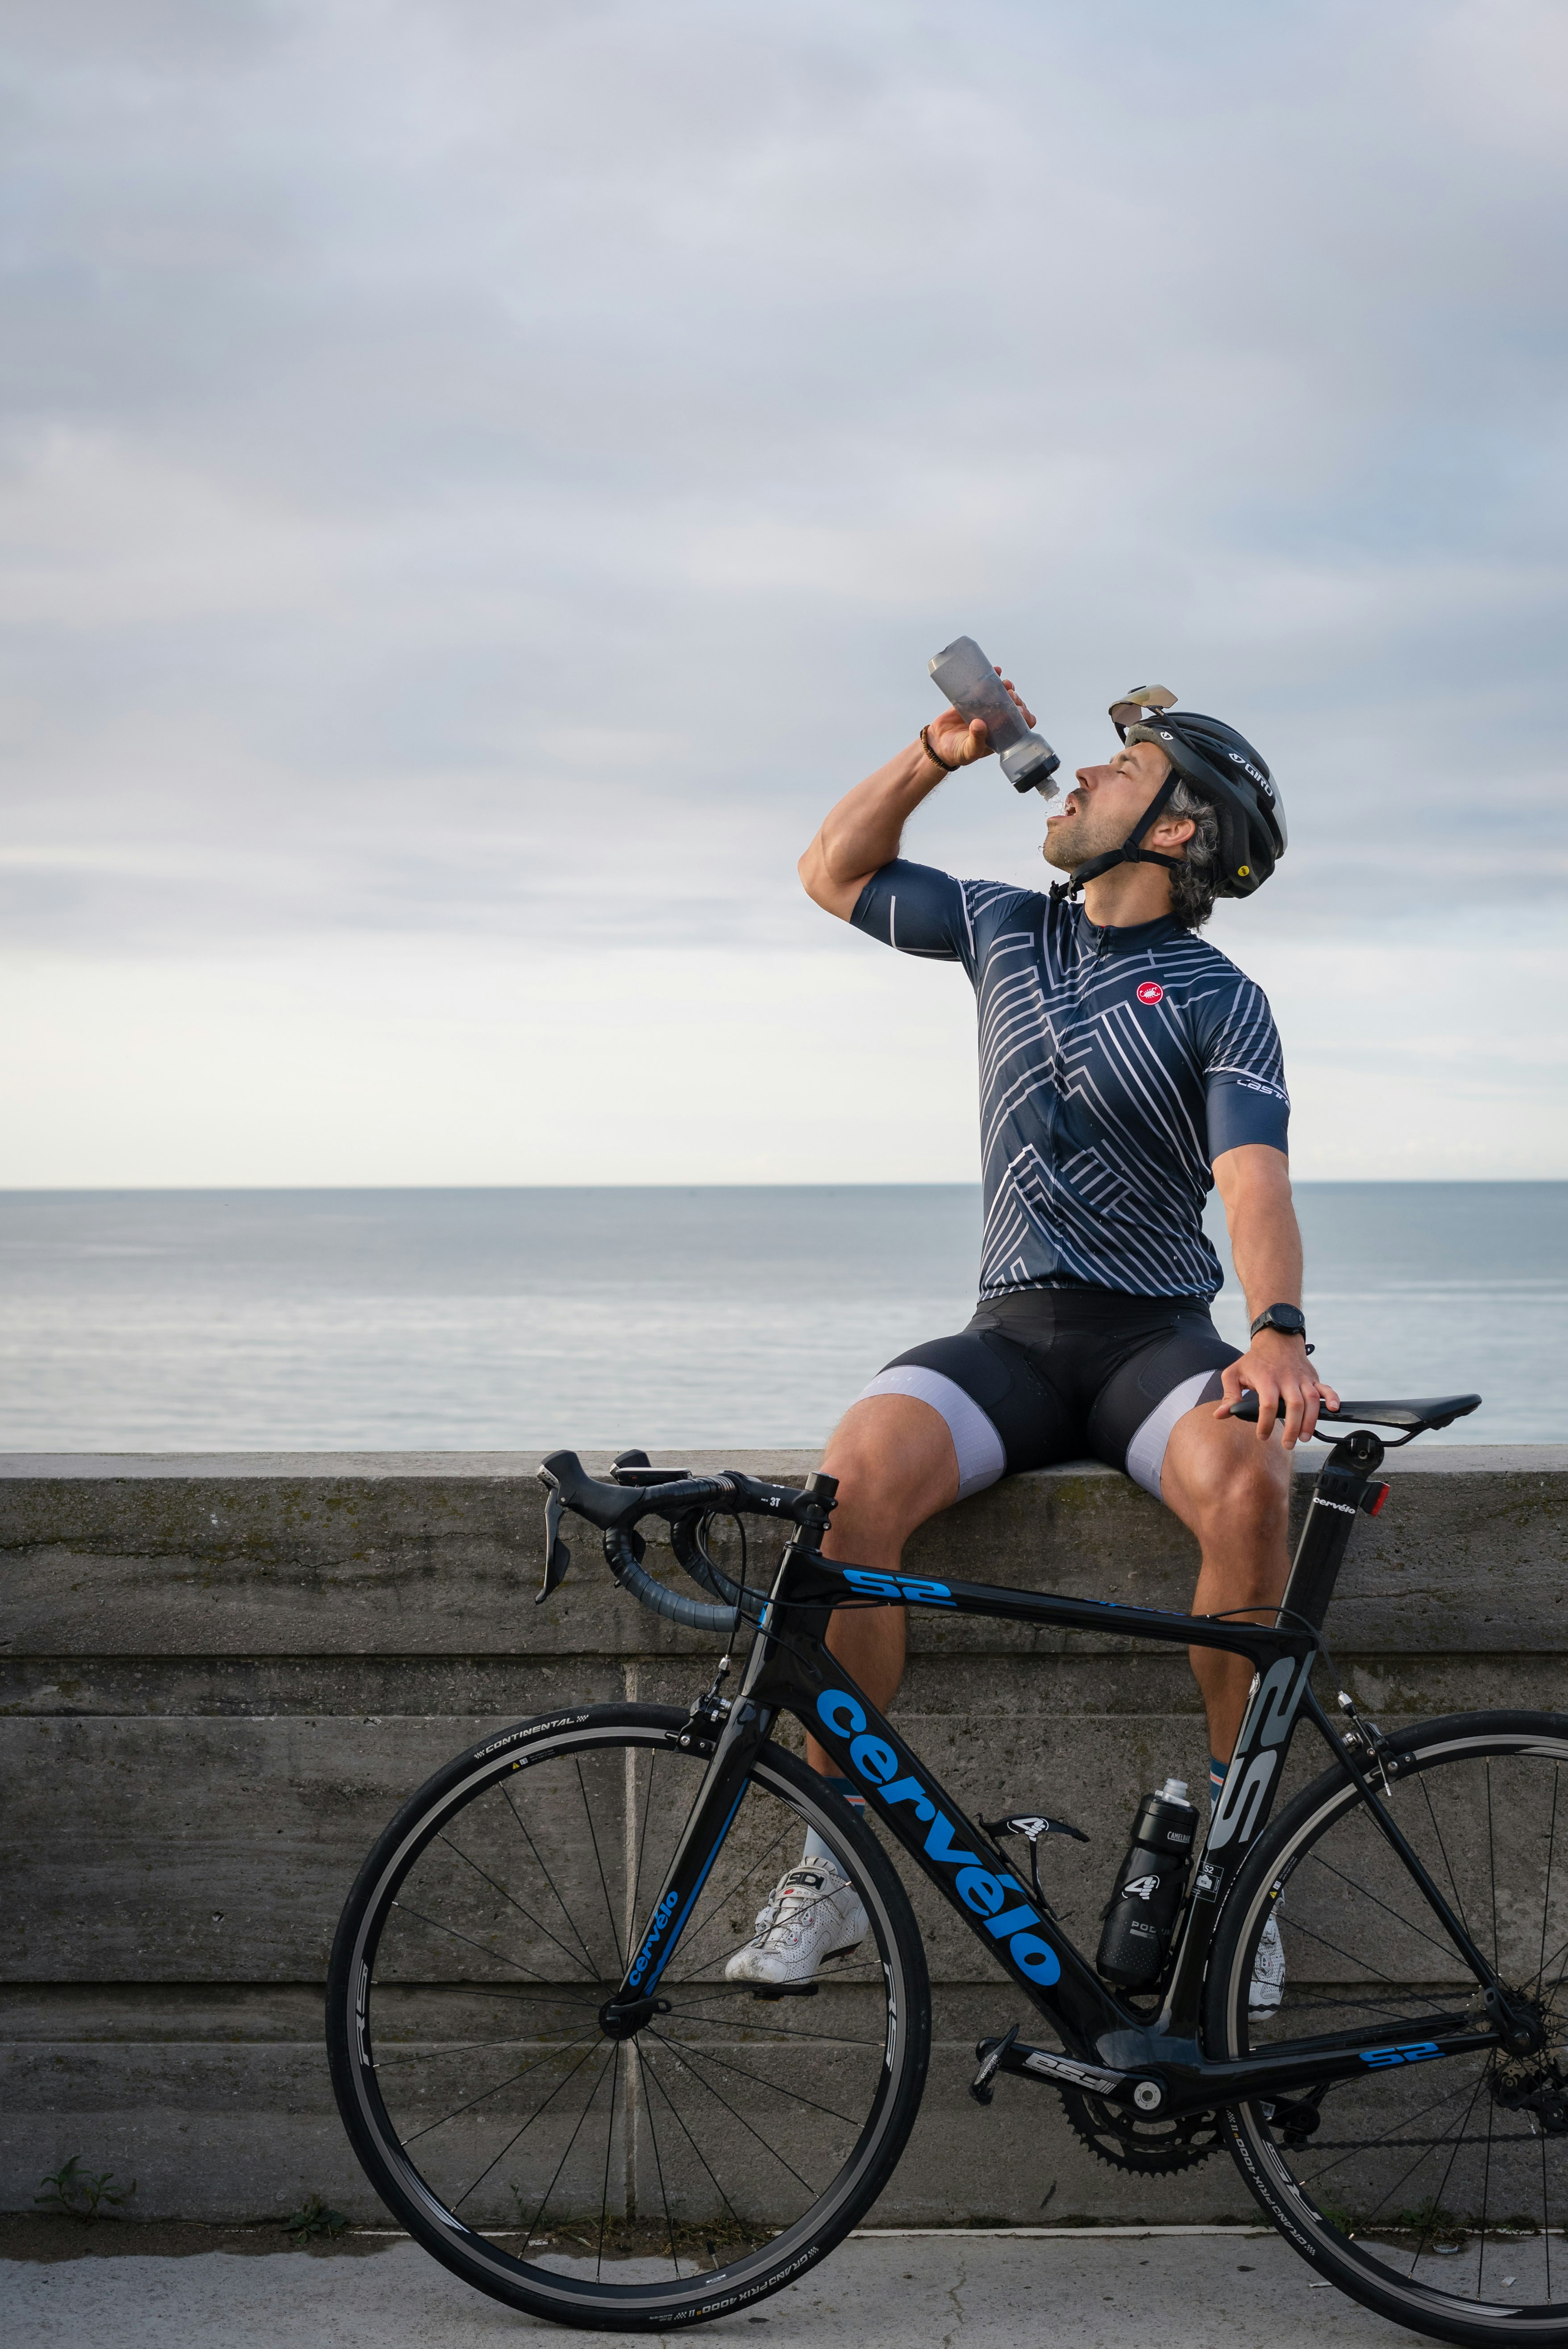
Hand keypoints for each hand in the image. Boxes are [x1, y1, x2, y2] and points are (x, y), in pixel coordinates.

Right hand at [926, 672, 1035, 769]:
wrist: (938, 744)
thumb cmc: (956, 753)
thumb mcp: (968, 751)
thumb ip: (976, 740)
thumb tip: (981, 724)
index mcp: (1001, 734)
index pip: (1020, 724)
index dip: (1024, 716)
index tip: (1018, 710)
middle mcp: (996, 720)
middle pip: (1014, 707)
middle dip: (1016, 699)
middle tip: (1010, 695)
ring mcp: (985, 709)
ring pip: (1003, 695)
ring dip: (1008, 687)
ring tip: (1005, 683)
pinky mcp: (973, 700)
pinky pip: (985, 687)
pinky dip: (992, 678)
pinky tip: (996, 671)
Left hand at [1215, 1331, 1340, 1449]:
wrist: (1276, 1339)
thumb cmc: (1254, 1360)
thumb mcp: (1234, 1373)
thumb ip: (1229, 1395)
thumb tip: (1220, 1415)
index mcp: (1266, 1379)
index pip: (1268, 1404)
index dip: (1266, 1423)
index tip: (1262, 1435)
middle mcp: (1287, 1379)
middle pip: (1294, 1405)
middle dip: (1293, 1427)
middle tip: (1288, 1444)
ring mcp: (1302, 1378)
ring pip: (1312, 1400)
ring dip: (1311, 1420)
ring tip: (1305, 1437)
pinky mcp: (1313, 1378)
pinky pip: (1326, 1388)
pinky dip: (1332, 1399)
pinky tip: (1334, 1410)